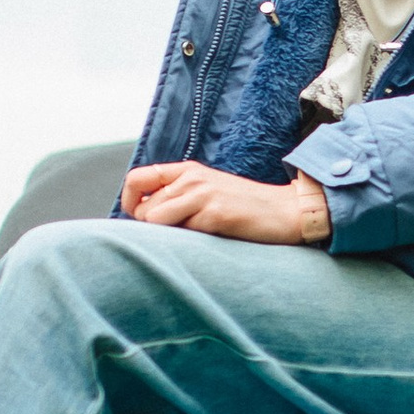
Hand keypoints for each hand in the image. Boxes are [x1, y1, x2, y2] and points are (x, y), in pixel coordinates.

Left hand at [122, 161, 331, 244]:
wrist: (284, 212)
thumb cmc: (244, 209)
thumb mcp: (207, 192)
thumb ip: (178, 198)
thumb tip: (143, 218)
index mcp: (186, 170)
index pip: (136, 179)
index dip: (129, 203)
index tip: (141, 220)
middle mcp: (190, 178)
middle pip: (143, 209)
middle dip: (152, 229)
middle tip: (181, 236)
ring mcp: (202, 193)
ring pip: (154, 220)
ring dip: (169, 236)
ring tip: (196, 237)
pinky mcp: (214, 213)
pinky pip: (180, 232)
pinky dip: (189, 242)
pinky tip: (210, 239)